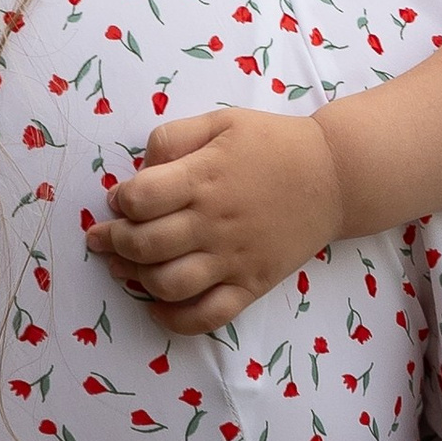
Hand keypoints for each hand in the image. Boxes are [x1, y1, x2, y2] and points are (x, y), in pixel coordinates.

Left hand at [91, 105, 347, 330]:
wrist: (335, 176)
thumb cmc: (272, 145)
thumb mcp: (221, 122)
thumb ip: (173, 137)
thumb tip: (138, 169)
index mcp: (204, 177)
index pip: (140, 199)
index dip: (119, 200)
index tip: (120, 199)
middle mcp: (214, 222)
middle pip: (145, 245)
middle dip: (114, 242)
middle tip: (106, 237)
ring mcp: (233, 259)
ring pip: (168, 284)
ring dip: (135, 278)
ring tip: (123, 266)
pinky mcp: (252, 285)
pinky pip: (207, 316)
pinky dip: (175, 319)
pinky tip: (156, 306)